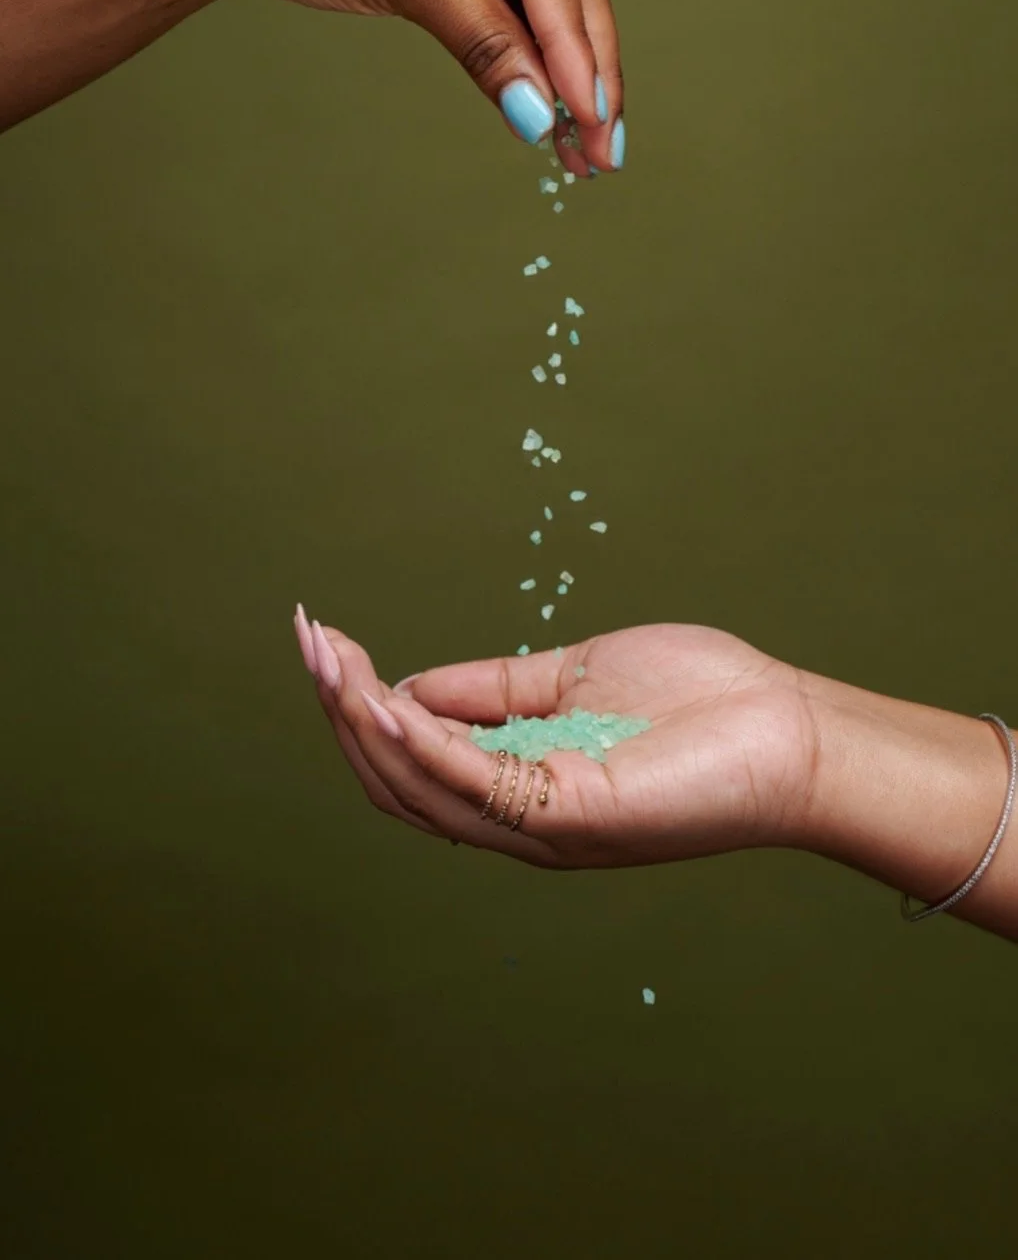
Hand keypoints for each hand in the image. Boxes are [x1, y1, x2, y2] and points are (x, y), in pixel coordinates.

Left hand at [208, 0, 622, 172]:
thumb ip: (486, 43)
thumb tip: (542, 115)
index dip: (576, 47)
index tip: (592, 115)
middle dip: (588, 70)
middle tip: (605, 148)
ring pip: (554, 3)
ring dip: (568, 77)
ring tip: (586, 151)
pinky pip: (519, 9)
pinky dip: (533, 62)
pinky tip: (550, 115)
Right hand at [296, 614, 816, 867]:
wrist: (791, 730)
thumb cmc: (698, 702)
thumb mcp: (571, 679)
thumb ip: (492, 687)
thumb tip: (410, 682)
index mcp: (519, 786)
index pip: (412, 760)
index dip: (359, 704)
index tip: (324, 640)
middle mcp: (520, 820)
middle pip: (397, 781)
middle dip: (341, 710)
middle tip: (305, 641)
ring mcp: (544, 826)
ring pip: (419, 787)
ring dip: (361, 721)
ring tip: (325, 658)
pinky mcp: (573, 816)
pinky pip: (472, 782)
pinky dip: (416, 739)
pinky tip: (377, 692)